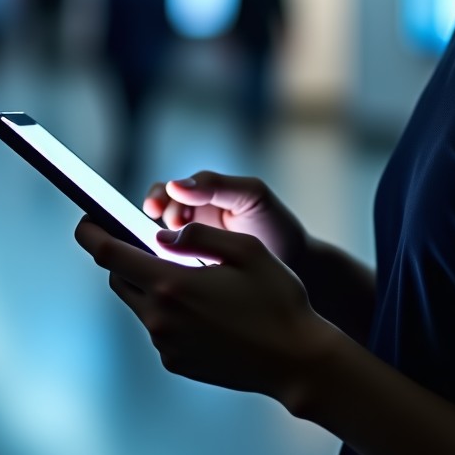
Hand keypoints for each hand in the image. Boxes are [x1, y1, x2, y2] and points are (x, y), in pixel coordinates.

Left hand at [75, 218, 332, 398]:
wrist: (295, 361)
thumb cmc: (277, 300)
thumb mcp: (247, 249)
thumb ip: (199, 235)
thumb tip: (162, 235)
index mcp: (172, 284)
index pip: (110, 255)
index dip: (91, 234)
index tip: (86, 220)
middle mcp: (160, 318)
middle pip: (120, 278)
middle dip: (127, 256)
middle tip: (151, 242)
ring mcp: (166, 344)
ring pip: (140, 302)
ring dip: (151, 284)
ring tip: (191, 275)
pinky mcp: (176, 362)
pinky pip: (159, 326)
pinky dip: (169, 310)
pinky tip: (205, 308)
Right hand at [142, 171, 306, 265]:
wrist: (297, 267)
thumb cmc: (275, 225)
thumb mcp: (252, 195)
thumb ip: (217, 185)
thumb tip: (176, 186)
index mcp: (206, 192)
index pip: (171, 189)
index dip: (161, 197)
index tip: (157, 209)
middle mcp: (193, 215)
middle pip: (159, 208)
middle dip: (157, 213)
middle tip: (168, 225)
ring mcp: (191, 243)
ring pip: (158, 236)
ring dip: (157, 238)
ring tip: (166, 246)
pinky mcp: (191, 268)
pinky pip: (168, 262)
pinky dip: (163, 261)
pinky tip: (168, 267)